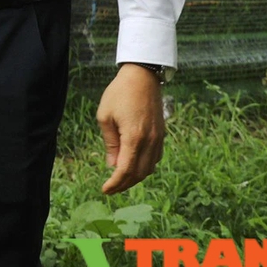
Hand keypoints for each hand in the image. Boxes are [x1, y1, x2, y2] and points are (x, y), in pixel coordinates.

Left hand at [97, 64, 165, 194]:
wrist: (142, 77)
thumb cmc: (119, 93)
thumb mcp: (105, 116)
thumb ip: (110, 143)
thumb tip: (113, 165)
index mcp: (134, 137)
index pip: (125, 170)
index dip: (115, 183)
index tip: (105, 190)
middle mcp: (150, 141)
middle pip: (139, 173)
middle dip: (124, 185)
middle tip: (111, 189)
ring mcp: (158, 139)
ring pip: (149, 168)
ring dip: (135, 178)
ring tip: (120, 180)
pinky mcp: (161, 135)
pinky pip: (155, 158)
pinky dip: (144, 167)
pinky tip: (134, 166)